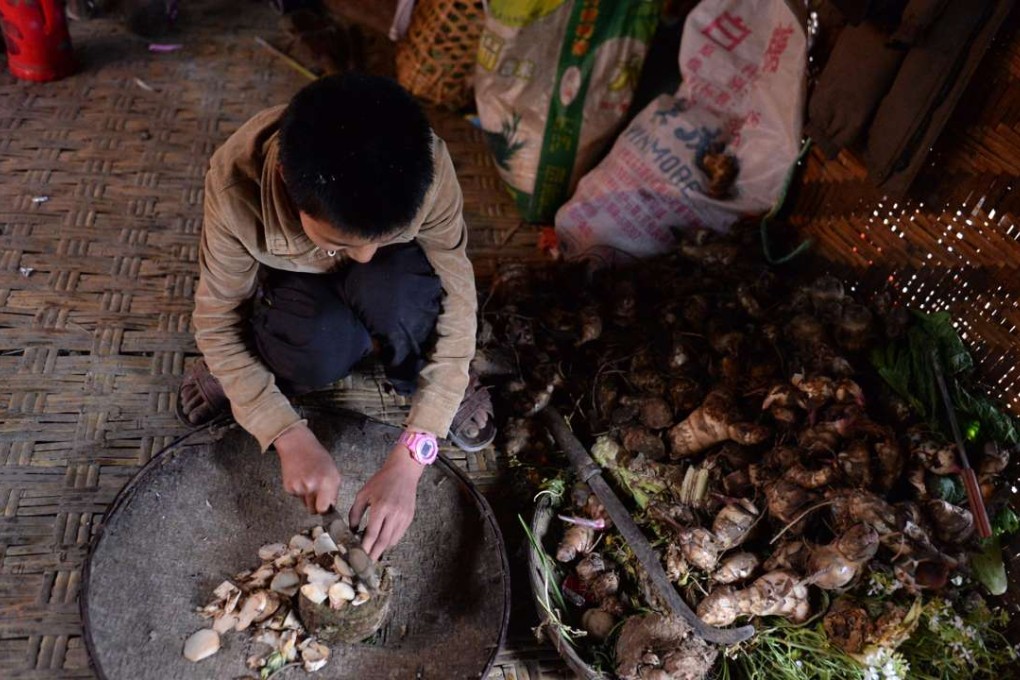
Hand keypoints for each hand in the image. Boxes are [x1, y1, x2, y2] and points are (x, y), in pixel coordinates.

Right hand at [274, 423, 341, 513]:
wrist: (297, 446)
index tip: (325, 506)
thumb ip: (333, 491)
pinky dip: (299, 491)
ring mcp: (299, 488)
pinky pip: (296, 497)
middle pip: (313, 510)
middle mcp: (312, 487)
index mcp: (327, 482)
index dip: (325, 509)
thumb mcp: (333, 472)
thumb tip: (330, 508)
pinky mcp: (288, 488)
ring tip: (308, 481)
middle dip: (316, 505)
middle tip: (317, 492)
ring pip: (305, 504)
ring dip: (307, 497)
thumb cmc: (318, 458)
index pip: (324, 509)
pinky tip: (300, 478)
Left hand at [348, 441, 424, 559]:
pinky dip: (390, 540)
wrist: (403, 472)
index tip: (358, 556)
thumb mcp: (363, 494)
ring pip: (392, 540)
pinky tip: (382, 540)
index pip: (372, 533)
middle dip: (374, 554)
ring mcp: (404, 517)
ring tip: (372, 552)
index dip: (365, 547)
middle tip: (365, 564)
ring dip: (382, 548)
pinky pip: (399, 534)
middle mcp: (394, 514)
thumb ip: (355, 512)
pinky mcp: (409, 517)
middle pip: (383, 541)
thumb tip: (352, 529)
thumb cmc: (381, 481)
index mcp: (381, 507)